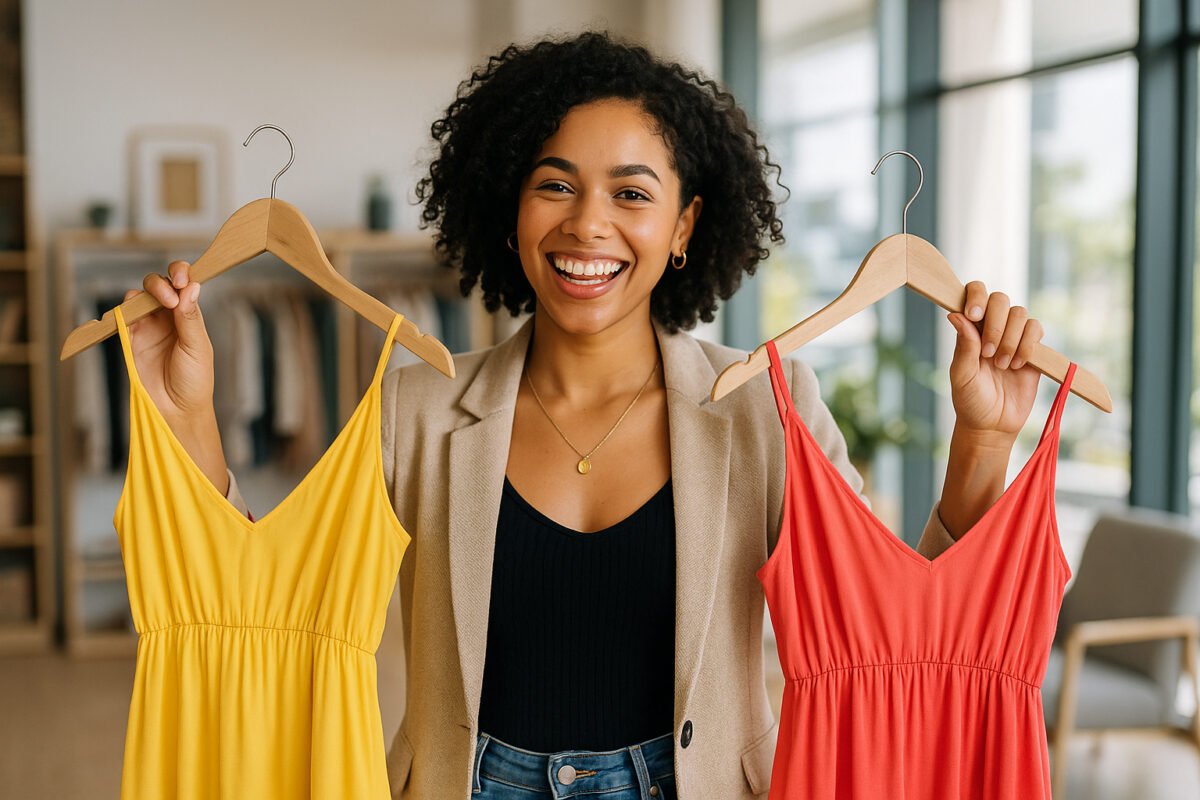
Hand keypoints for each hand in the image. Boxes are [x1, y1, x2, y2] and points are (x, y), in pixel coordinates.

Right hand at [126, 261, 228, 494]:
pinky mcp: (129, 339)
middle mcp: (167, 317)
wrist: (176, 410)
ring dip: (144, 293)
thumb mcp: (198, 348)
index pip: (183, 284)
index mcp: (189, 315)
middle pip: (158, 284)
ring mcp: (147, 327)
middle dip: (161, 283)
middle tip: (169, 299)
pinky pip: (121, 317)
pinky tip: (130, 313)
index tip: (182, 279)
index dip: (181, 274)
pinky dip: (122, 310)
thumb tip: (191, 287)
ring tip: (157, 305)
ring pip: (138, 296)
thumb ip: (191, 318)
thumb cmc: (194, 381)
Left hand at [945, 281, 1042, 441]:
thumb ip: (963, 346)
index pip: (974, 293)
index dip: (976, 296)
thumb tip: (955, 314)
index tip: (974, 316)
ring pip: (1020, 313)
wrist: (993, 425)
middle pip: (1000, 299)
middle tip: (987, 354)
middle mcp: (991, 327)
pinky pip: (1037, 329)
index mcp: (969, 328)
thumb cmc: (970, 400)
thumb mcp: (961, 376)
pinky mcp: (1033, 349)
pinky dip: (1028, 344)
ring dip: (1011, 338)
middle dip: (996, 324)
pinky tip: (1017, 365)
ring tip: (1001, 365)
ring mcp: (1013, 336)